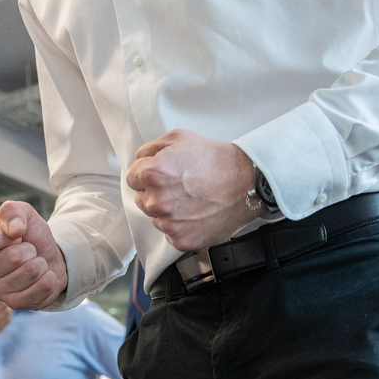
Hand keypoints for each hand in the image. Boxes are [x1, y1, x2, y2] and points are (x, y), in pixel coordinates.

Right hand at [0, 201, 68, 309]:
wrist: (47, 258)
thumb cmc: (28, 236)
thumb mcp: (22, 214)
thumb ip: (13, 211)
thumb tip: (13, 229)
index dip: (12, 232)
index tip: (15, 233)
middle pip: (15, 256)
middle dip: (30, 249)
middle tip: (28, 251)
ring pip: (30, 272)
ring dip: (40, 263)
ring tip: (35, 263)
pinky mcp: (14, 305)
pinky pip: (41, 288)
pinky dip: (49, 279)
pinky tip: (42, 277)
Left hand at [125, 131, 256, 253]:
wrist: (247, 183)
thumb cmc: (216, 160)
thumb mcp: (179, 138)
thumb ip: (151, 149)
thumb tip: (140, 160)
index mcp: (152, 174)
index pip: (132, 178)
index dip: (147, 173)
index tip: (163, 174)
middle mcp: (157, 201)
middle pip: (142, 199)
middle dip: (156, 192)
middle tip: (180, 186)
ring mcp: (169, 224)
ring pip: (156, 218)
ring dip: (168, 211)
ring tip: (191, 199)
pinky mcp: (182, 240)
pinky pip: (171, 234)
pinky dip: (181, 226)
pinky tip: (196, 214)